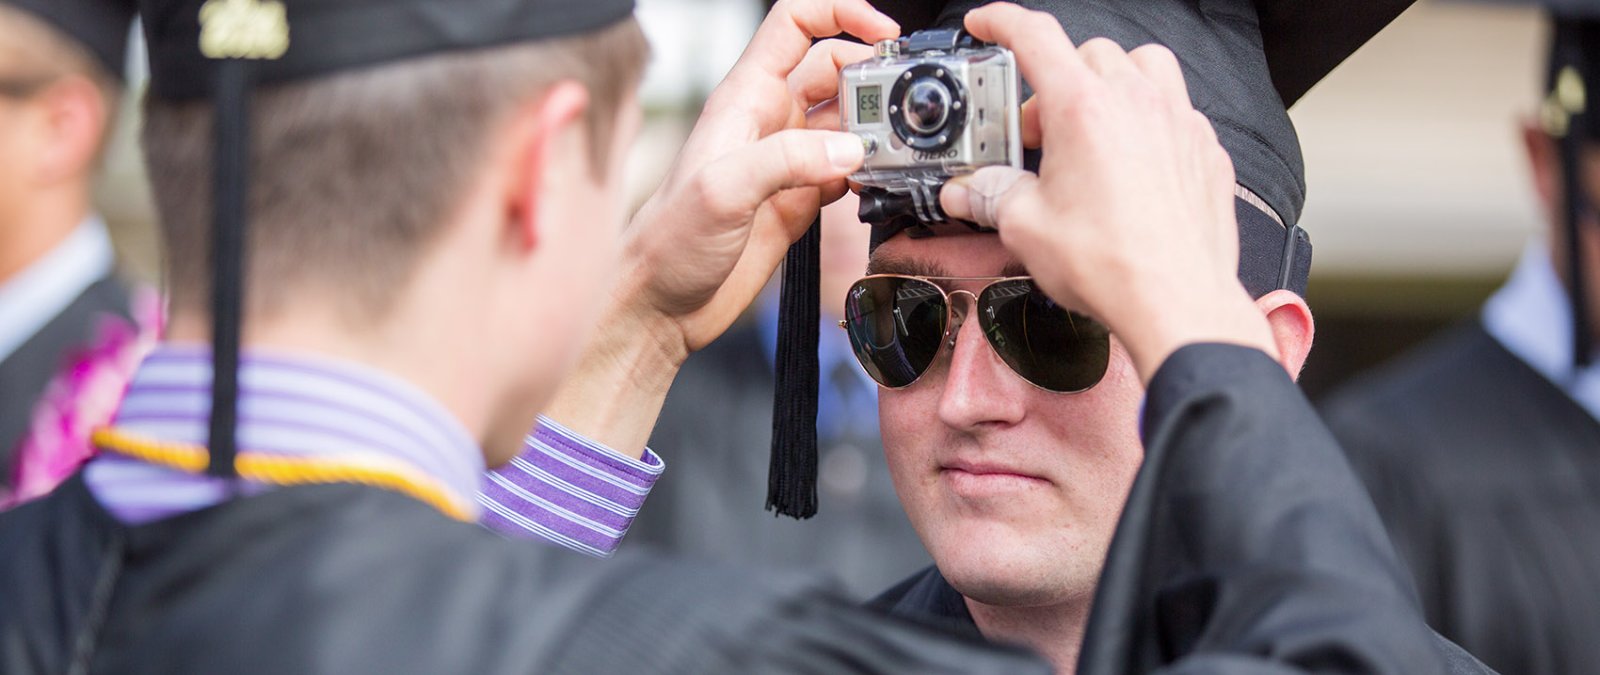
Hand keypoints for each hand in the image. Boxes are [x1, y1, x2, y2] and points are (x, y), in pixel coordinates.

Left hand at [544, 0, 897, 455]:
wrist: (660, 306)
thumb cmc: (669, 242)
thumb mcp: (724, 190)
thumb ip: (788, 161)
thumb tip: (851, 148)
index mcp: (744, 98)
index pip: (794, 24)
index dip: (840, 13)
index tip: (883, 32)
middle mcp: (767, 121)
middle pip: (833, 68)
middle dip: (870, 76)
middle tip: (897, 108)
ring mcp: (785, 160)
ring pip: (846, 118)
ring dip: (874, 127)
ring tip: (891, 149)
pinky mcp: (799, 200)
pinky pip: (847, 168)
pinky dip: (869, 170)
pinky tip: (875, 184)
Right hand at [938, 2, 1275, 381]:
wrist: (1177, 301)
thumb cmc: (1112, 264)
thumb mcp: (1025, 227)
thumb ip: (991, 195)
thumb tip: (970, 190)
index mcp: (1084, 108)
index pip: (1035, 36)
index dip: (1001, 21)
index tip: (984, 24)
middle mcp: (1136, 102)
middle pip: (1087, 55)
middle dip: (1053, 85)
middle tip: (1035, 133)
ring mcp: (1178, 122)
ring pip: (1142, 67)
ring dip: (1110, 84)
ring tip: (1091, 127)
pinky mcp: (1205, 150)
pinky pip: (1176, 110)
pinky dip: (1148, 120)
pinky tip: (1132, 160)